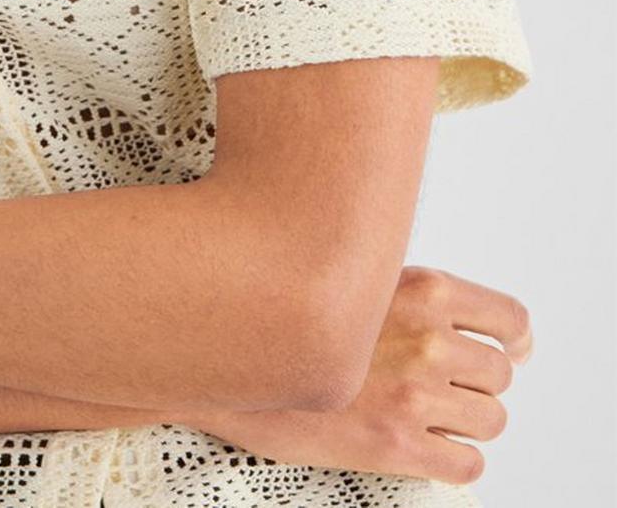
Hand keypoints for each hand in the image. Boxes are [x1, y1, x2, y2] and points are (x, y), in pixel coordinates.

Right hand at [177, 264, 532, 488]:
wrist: (226, 344)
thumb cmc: (281, 305)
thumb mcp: (351, 273)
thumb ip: (405, 290)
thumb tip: (457, 317)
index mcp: (420, 288)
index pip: (509, 320)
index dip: (512, 341)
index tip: (505, 350)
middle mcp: (426, 339)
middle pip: (500, 375)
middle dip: (477, 383)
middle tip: (445, 387)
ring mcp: (412, 392)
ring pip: (490, 420)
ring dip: (466, 422)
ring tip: (428, 416)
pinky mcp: (395, 443)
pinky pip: (466, 464)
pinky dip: (454, 459)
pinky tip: (424, 448)